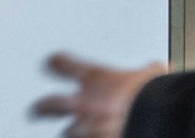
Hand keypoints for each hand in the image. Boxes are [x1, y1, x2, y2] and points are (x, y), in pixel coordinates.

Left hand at [31, 53, 167, 137]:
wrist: (157, 121)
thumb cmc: (152, 98)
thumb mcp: (153, 77)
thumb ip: (148, 72)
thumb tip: (159, 69)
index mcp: (96, 79)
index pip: (64, 64)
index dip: (56, 63)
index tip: (50, 62)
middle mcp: (84, 104)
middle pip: (50, 104)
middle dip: (41, 107)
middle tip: (36, 109)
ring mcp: (86, 130)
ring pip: (67, 133)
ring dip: (71, 133)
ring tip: (69, 133)